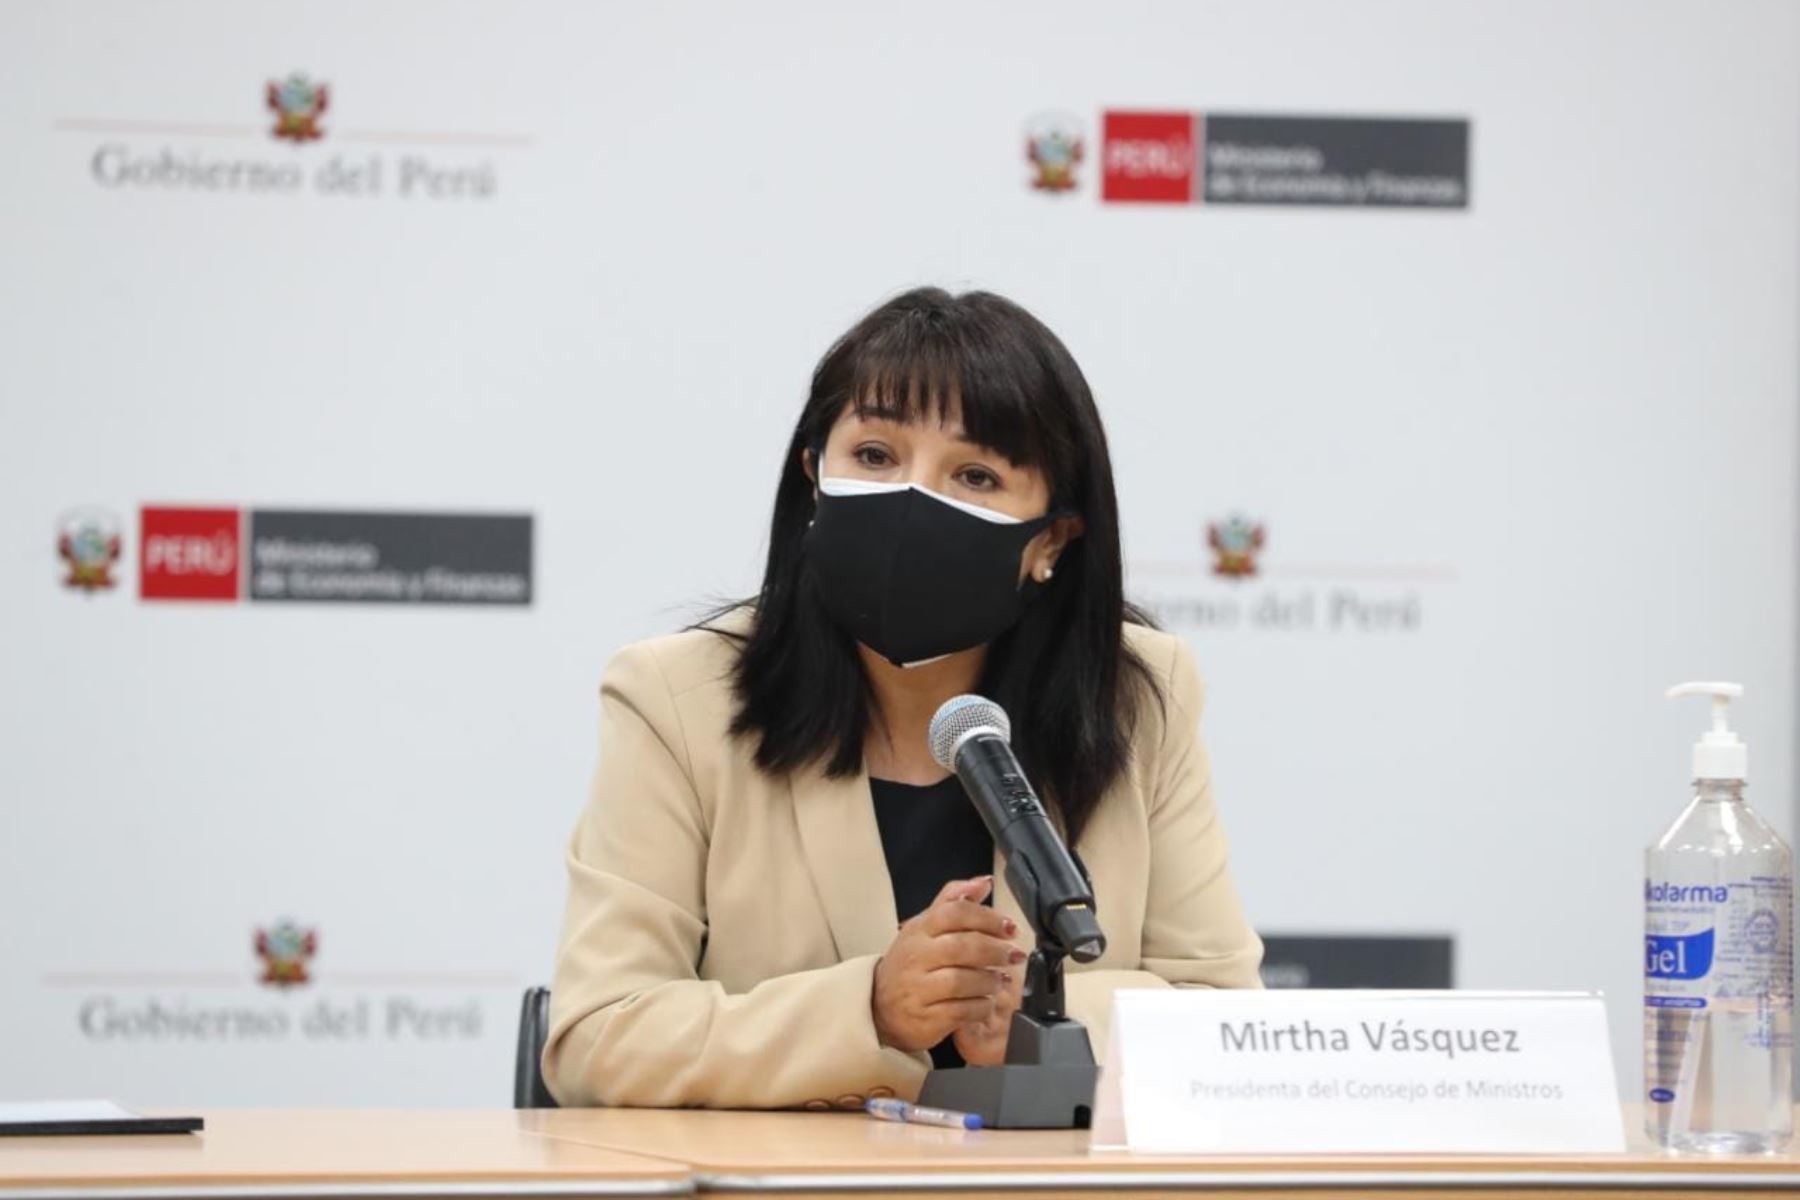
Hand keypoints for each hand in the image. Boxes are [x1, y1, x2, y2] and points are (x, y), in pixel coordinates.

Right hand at [871, 876, 1024, 1053]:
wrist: (879, 1007)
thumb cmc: (910, 963)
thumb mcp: (925, 927)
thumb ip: (954, 901)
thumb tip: (984, 882)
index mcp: (918, 930)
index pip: (953, 913)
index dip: (987, 918)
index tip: (1009, 927)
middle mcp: (915, 957)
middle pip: (961, 947)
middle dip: (995, 950)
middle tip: (1014, 955)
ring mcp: (918, 989)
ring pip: (962, 981)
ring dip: (990, 980)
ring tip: (1000, 980)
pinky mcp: (925, 1019)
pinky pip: (961, 1011)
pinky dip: (981, 1006)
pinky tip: (987, 1001)